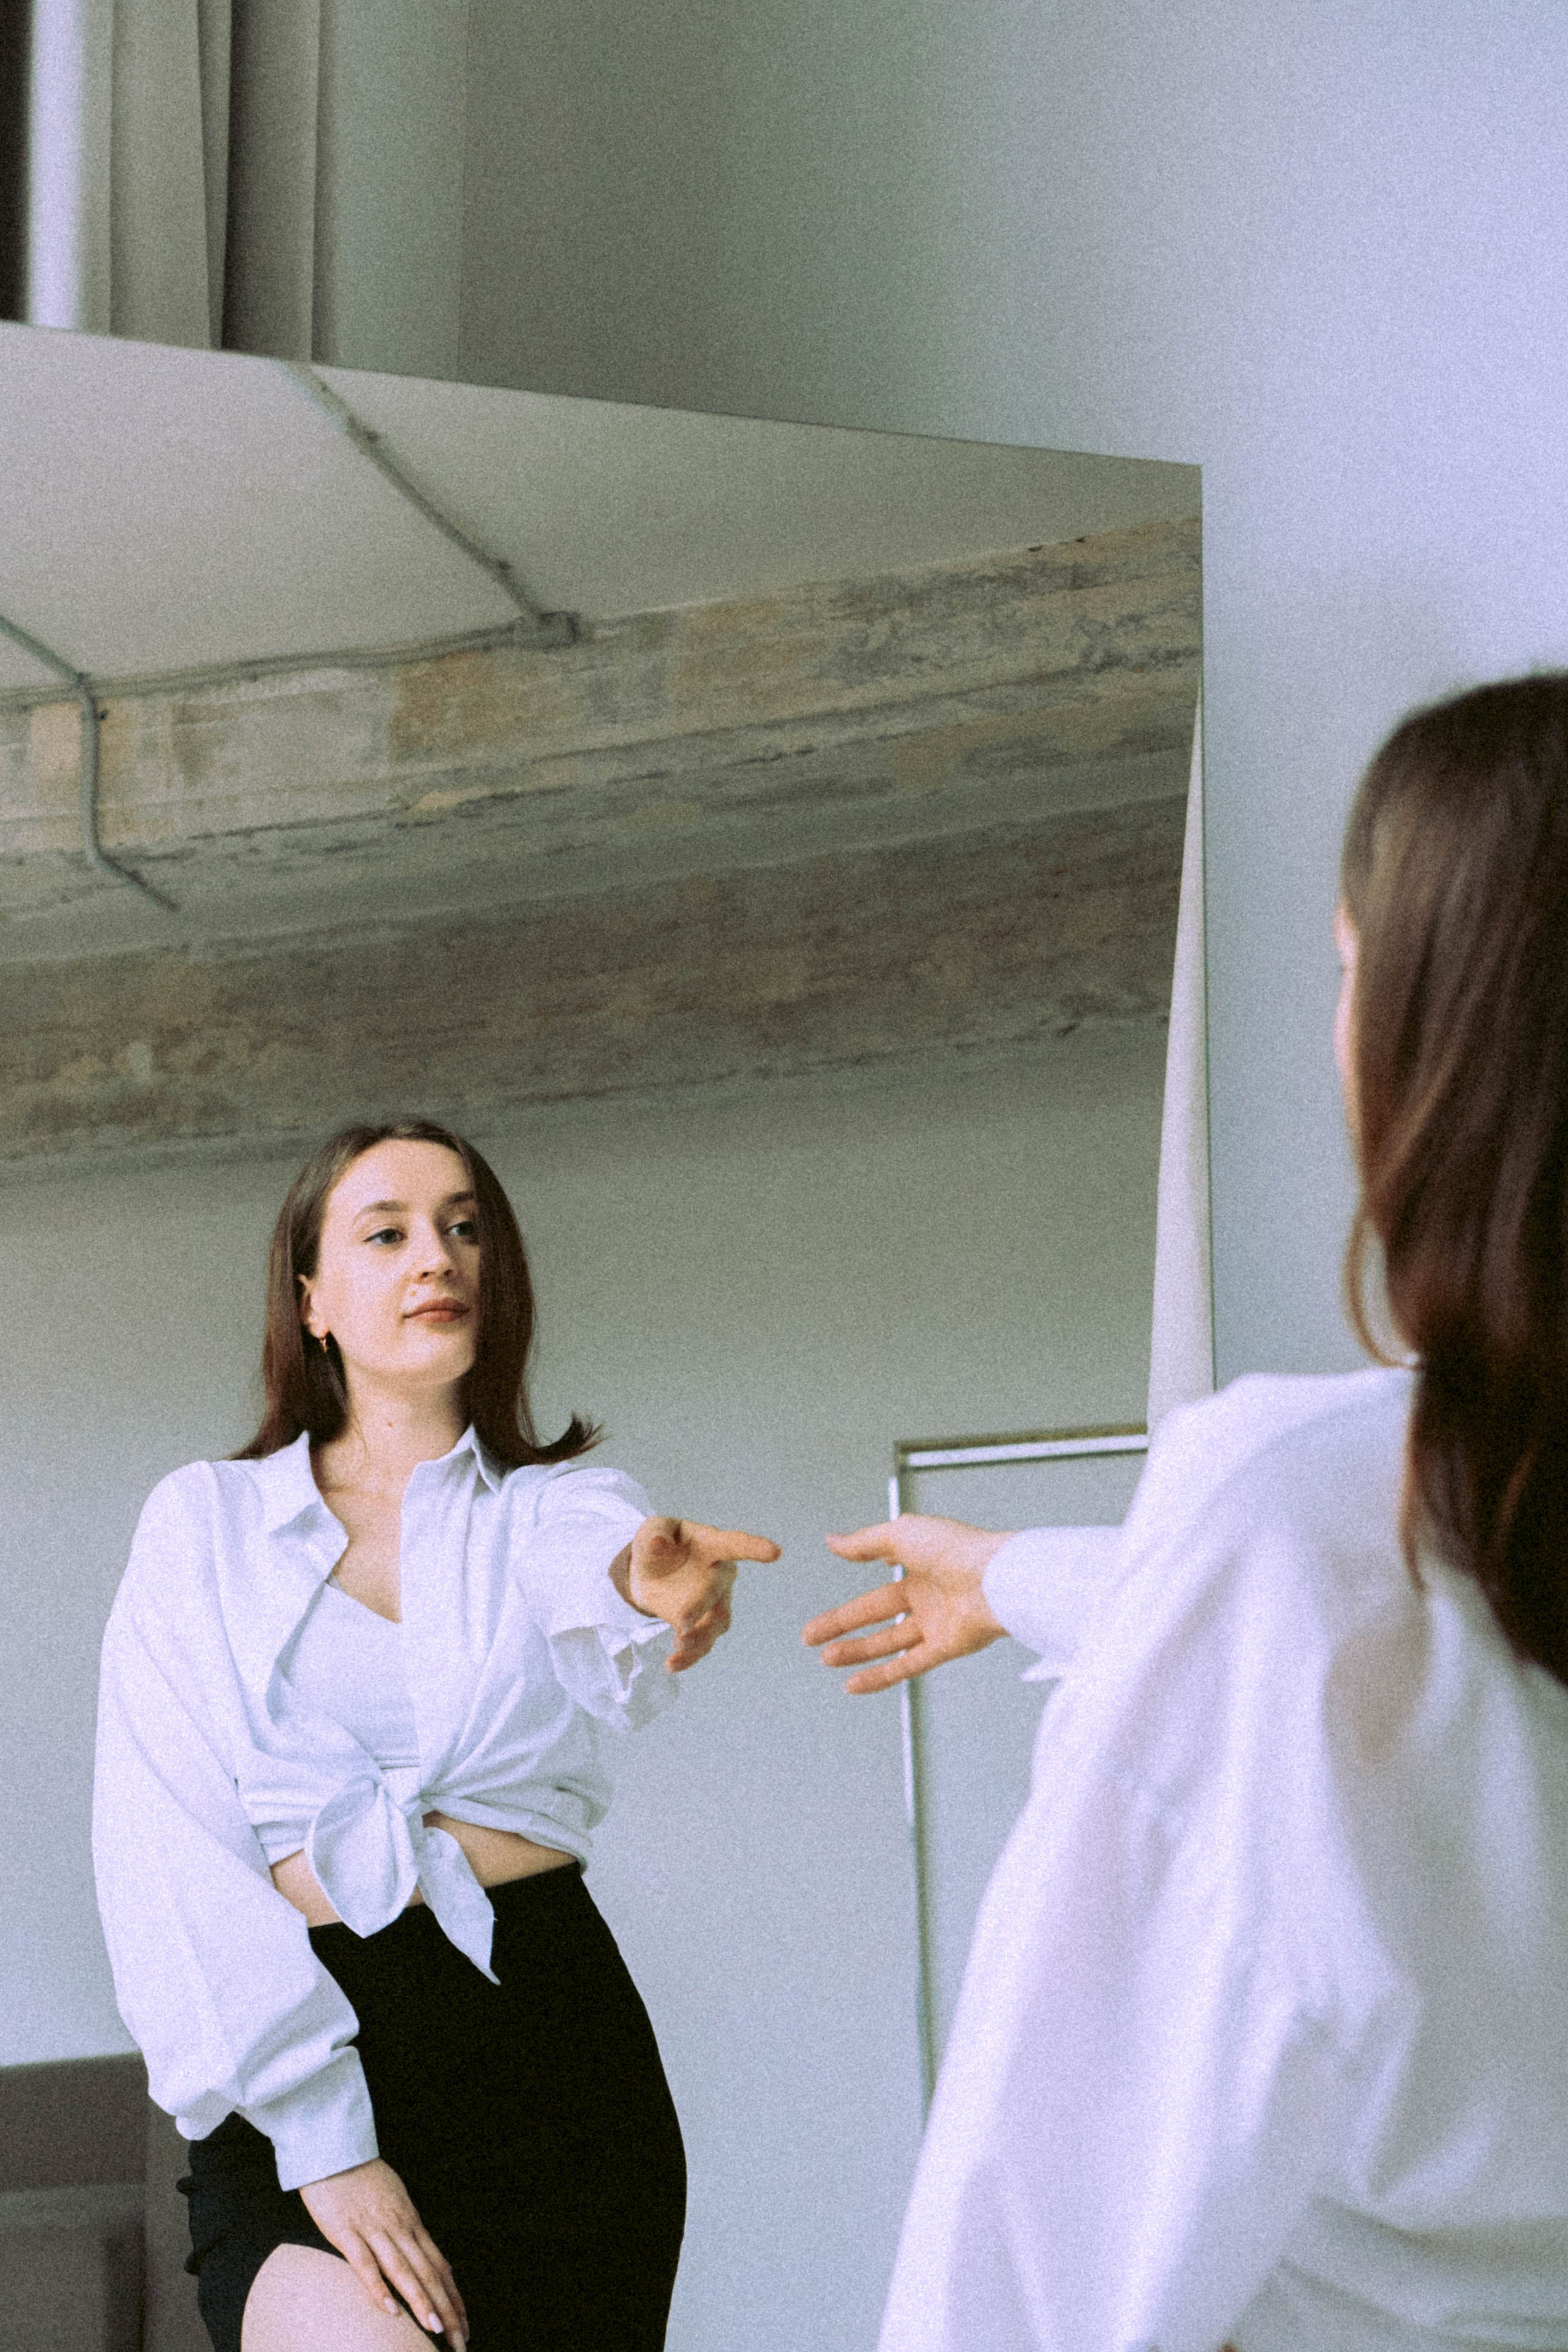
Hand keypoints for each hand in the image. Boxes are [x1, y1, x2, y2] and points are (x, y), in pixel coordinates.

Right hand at [299, 2157, 467, 2344]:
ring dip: (421, 2301)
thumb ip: (408, 2229)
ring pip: (403, 2270)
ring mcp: (373, 2230)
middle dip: (446, 2310)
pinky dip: (378, 2287)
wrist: (335, 2148)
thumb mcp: (395, 2200)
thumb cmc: (363, 2176)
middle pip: (428, 2273)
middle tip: (460, 2342)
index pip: (439, 2266)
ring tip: (436, 2330)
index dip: (453, 2297)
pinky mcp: (346, 2231)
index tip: (464, 2325)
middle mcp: (399, 2228)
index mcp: (411, 2222)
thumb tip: (426, 2253)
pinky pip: (365, 2263)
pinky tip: (390, 2310)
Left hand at [612, 1517, 781, 1670]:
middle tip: (681, 1624)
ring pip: (717, 1623)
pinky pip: (703, 1644)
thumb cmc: (658, 1545)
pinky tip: (672, 1664)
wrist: (650, 1574)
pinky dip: (688, 1657)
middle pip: (718, 1591)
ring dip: (699, 1638)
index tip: (775, 1553)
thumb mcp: (651, 1531)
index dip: (754, 1548)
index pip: (735, 1544)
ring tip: (677, 1647)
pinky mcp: (704, 1625)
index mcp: (711, 1544)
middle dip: (701, 1608)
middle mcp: (719, 1574)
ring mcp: (716, 1601)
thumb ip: (654, 1535)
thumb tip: (658, 1543)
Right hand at [802, 1516, 1012, 1692]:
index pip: (875, 1592)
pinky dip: (881, 1676)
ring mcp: (938, 1623)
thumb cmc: (957, 1548)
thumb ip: (864, 1542)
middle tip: (810, 1638)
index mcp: (919, 1568)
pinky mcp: (948, 1646)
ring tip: (826, 1659)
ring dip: (857, 1652)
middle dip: (842, 1629)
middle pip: (876, 1618)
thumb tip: (833, 1541)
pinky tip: (855, 1683)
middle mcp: (928, 1597)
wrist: (997, 1577)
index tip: (822, 1617)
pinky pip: (909, 1665)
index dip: (846, 1607)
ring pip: (889, 1643)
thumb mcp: (900, 1534)